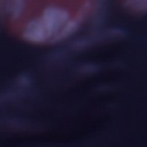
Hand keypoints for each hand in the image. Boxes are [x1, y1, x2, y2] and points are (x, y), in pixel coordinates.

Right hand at [0, 28, 126, 146]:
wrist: (28, 114)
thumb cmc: (44, 82)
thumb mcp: (59, 56)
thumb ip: (86, 44)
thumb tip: (111, 28)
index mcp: (78, 54)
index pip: (118, 39)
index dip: (116, 42)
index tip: (115, 44)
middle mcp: (88, 73)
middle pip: (119, 67)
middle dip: (107, 71)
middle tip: (91, 78)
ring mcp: (93, 97)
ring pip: (114, 89)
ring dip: (101, 92)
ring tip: (80, 97)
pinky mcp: (96, 117)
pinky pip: (109, 108)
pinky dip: (98, 110)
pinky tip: (80, 110)